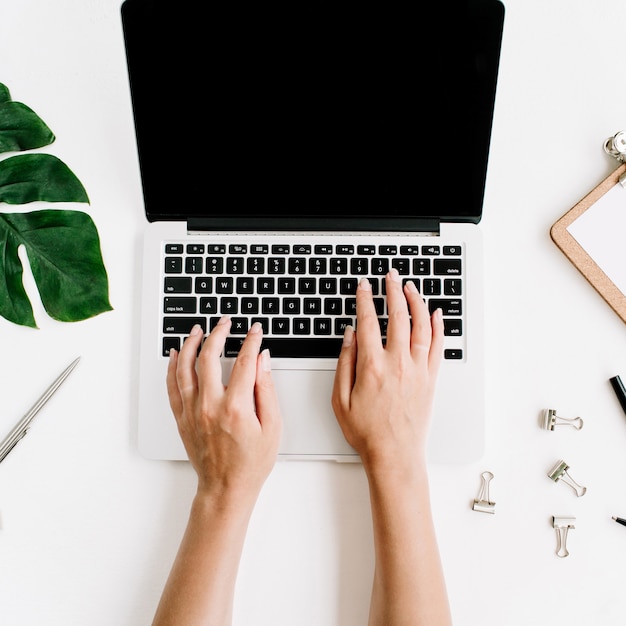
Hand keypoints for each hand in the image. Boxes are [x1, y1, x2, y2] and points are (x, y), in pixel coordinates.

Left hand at [166, 318, 281, 501]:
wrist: (226, 488)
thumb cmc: (251, 463)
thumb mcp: (272, 427)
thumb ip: (267, 389)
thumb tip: (262, 361)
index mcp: (236, 407)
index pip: (245, 362)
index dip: (251, 341)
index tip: (255, 331)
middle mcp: (211, 406)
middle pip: (210, 357)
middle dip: (219, 333)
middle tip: (225, 323)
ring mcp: (193, 411)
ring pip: (186, 367)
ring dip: (191, 344)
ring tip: (198, 330)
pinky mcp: (182, 418)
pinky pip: (173, 386)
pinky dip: (172, 367)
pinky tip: (176, 355)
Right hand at [331, 269, 443, 473]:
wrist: (395, 454)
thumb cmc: (367, 432)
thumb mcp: (340, 399)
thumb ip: (344, 363)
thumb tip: (349, 336)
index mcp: (372, 366)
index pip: (368, 322)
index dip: (365, 299)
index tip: (364, 286)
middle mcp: (398, 363)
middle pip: (398, 316)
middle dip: (393, 291)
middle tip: (391, 276)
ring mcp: (417, 370)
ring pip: (421, 326)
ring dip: (416, 302)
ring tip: (411, 287)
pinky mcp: (431, 379)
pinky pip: (438, 346)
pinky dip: (439, 327)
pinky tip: (437, 314)